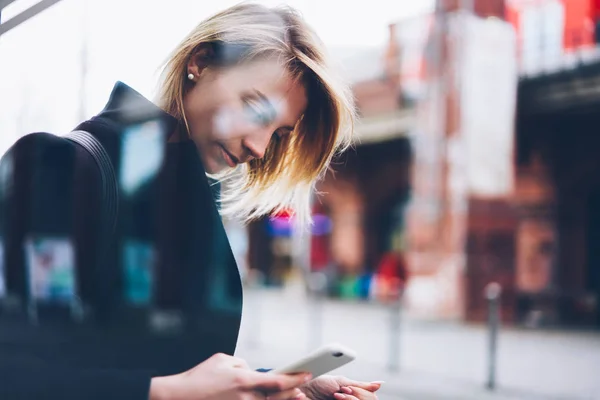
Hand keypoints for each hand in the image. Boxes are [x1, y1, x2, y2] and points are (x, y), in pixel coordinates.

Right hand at [149, 353, 311, 399]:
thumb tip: (253, 371)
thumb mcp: (223, 360)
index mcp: (243, 380)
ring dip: (283, 399)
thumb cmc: (200, 377)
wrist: (179, 397)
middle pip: (279, 397)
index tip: (307, 373)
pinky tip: (274, 398)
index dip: (295, 378)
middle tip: (304, 382)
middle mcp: (245, 397)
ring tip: (294, 393)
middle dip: (294, 390)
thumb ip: (243, 365)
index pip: (278, 381)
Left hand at [300, 375, 381, 399]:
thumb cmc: (318, 384)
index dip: (362, 394)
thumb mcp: (341, 382)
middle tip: (342, 391)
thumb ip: (360, 385)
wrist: (301, 388)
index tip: (348, 388)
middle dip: (355, 397)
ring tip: (336, 395)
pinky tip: (335, 398)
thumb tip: (380, 384)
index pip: (371, 398)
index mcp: (354, 396)